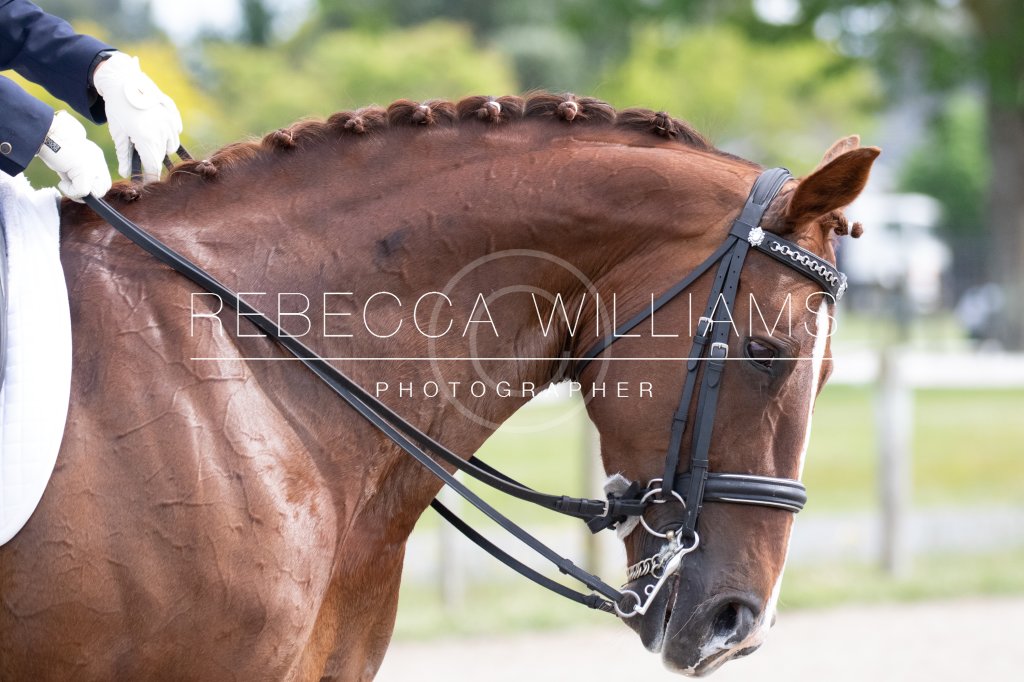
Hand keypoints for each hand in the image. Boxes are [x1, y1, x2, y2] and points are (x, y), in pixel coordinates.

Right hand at [36, 110, 111, 200]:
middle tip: (69, 186)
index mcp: (95, 157)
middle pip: (103, 188)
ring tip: (65, 183)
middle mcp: (98, 161)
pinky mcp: (85, 170)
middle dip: (87, 193)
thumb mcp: (69, 162)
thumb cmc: (51, 145)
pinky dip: (70, 191)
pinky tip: (60, 182)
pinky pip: (83, 191)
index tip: (73, 183)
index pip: (103, 181)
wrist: (45, 131)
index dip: (90, 188)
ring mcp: (94, 165)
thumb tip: (81, 193)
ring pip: (97, 192)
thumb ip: (77, 174)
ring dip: (79, 193)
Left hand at [93, 52, 181, 182]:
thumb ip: (124, 155)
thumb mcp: (119, 133)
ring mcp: (170, 122)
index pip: (153, 167)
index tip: (146, 180)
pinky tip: (156, 126)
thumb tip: (126, 173)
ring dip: (161, 146)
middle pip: (162, 156)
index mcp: (147, 139)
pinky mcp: (173, 113)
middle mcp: (162, 132)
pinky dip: (168, 133)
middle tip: (139, 150)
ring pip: (171, 145)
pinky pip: (176, 131)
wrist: (124, 80)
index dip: (150, 176)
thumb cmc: (118, 108)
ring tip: (147, 138)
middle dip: (152, 158)